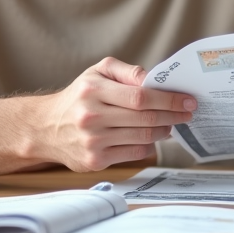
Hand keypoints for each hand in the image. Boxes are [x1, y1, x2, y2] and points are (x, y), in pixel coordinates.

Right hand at [41, 57, 196, 171]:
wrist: (45, 128)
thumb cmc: (79, 96)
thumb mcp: (97, 72)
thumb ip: (126, 71)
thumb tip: (153, 79)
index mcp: (93, 90)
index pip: (140, 96)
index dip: (168, 99)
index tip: (187, 99)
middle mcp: (91, 116)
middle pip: (145, 119)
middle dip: (173, 115)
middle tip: (188, 112)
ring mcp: (93, 141)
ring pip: (143, 137)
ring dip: (164, 131)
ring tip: (171, 124)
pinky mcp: (95, 161)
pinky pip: (134, 153)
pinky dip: (149, 145)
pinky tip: (152, 137)